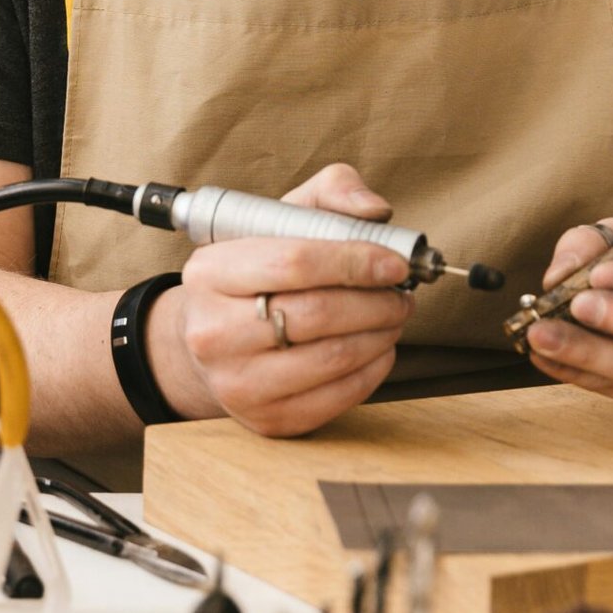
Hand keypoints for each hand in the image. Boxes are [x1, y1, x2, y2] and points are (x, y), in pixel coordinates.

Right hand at [149, 164, 412, 435]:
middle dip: (376, 302)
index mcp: (210, 272)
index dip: (355, 261)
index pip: (295, 262)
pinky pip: (337, 398)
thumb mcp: (283, 217)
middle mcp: (212, 331)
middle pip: (317, 314)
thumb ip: (333, 191)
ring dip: (381, 335)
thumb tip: (375, 211)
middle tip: (402, 294)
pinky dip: (373, 371)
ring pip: (332, 358)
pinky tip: (379, 349)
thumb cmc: (260, 272)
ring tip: (393, 317)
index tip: (395, 264)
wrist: (215, 340)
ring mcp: (236, 383)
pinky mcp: (265, 420)